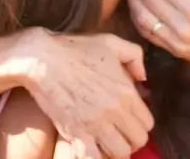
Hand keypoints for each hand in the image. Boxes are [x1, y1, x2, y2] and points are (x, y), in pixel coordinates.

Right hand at [19, 29, 152, 158]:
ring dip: (115, 151)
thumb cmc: (75, 49)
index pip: (148, 123)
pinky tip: (91, 149)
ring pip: (120, 153)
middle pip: (138, 141)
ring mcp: (96, 124)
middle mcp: (116, 110)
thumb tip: (142, 78)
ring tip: (106, 143)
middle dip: (131, 140)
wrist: (41, 58)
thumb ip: (135, 56)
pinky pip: (94, 158)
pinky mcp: (76, 133)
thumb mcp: (111, 42)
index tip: (129, 122)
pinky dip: (96, 157)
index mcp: (127, 91)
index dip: (140, 124)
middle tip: (119, 134)